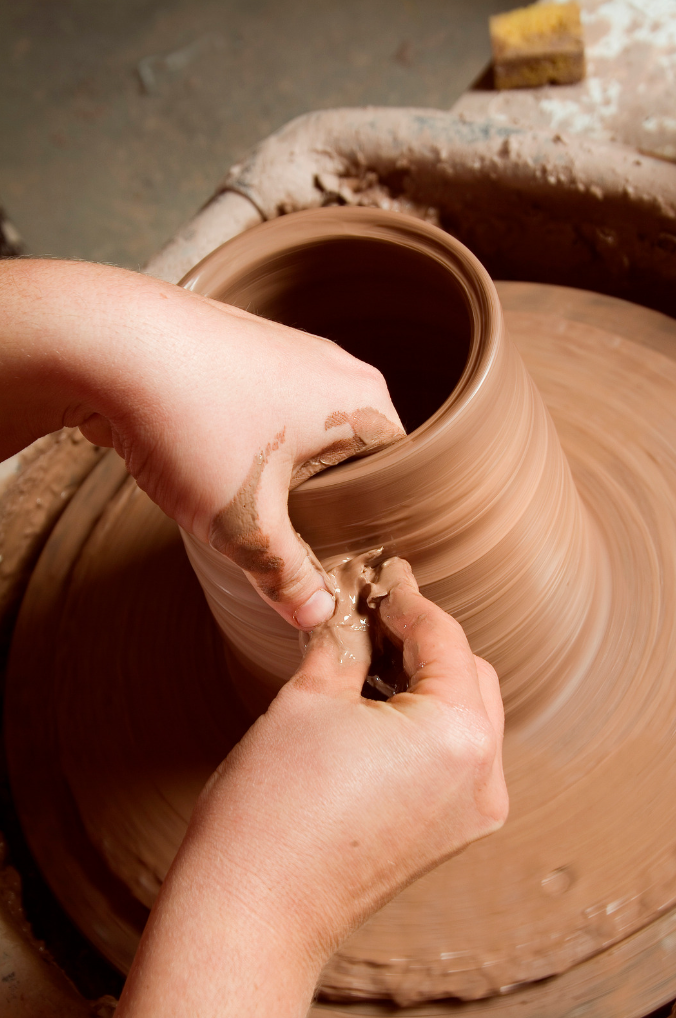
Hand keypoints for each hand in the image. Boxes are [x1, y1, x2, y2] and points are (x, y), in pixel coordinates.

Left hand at [0, 259, 403, 628]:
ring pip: (306, 433)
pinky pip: (265, 411)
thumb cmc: (191, 420)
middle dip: (329, 503)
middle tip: (301, 548)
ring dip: (286, 474)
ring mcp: (285, 351)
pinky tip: (219, 470)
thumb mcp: (244, 522)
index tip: (347, 560)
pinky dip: (253, 446)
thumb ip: (287, 576)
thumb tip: (319, 617)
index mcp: (361, 400)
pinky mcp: (240, 350)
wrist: (105, 342)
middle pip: (353, 455)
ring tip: (255, 510)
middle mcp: (334, 367)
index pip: (399, 475)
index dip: (375, 524)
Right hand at [118, 561, 506, 1017]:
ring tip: (369, 658)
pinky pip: (454, 756)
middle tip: (370, 616)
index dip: (409, 601)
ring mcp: (471, 813)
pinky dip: (425, 723)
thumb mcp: (310, 699)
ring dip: (425, 681)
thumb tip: (351, 613)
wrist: (252, 908)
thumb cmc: (274, 807)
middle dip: (423, 640)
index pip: (445, 639)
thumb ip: (344, 644)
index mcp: (458, 733)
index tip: (383, 580)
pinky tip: (377, 706)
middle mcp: (483, 776)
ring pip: (466, 716)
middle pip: (469, 675)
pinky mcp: (449, 835)